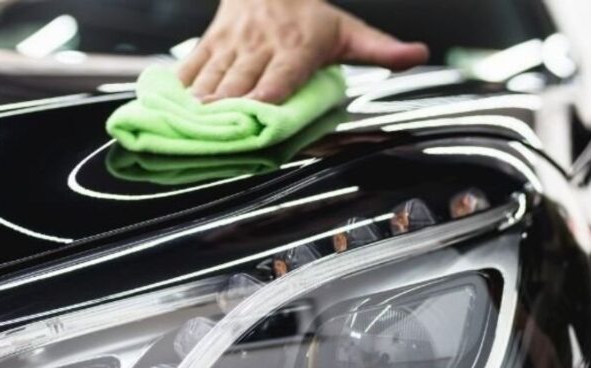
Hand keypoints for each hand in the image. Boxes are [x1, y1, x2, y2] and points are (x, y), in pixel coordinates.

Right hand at [179, 0, 428, 102]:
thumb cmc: (309, 13)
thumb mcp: (348, 30)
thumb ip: (381, 50)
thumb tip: (419, 55)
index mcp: (298, 46)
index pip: (283, 74)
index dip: (269, 94)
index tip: (259, 113)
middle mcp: (262, 44)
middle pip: (243, 80)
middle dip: (230, 107)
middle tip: (219, 132)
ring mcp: (233, 43)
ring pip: (214, 75)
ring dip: (202, 103)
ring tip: (192, 125)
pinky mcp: (211, 41)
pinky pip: (193, 65)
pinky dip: (181, 87)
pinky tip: (172, 106)